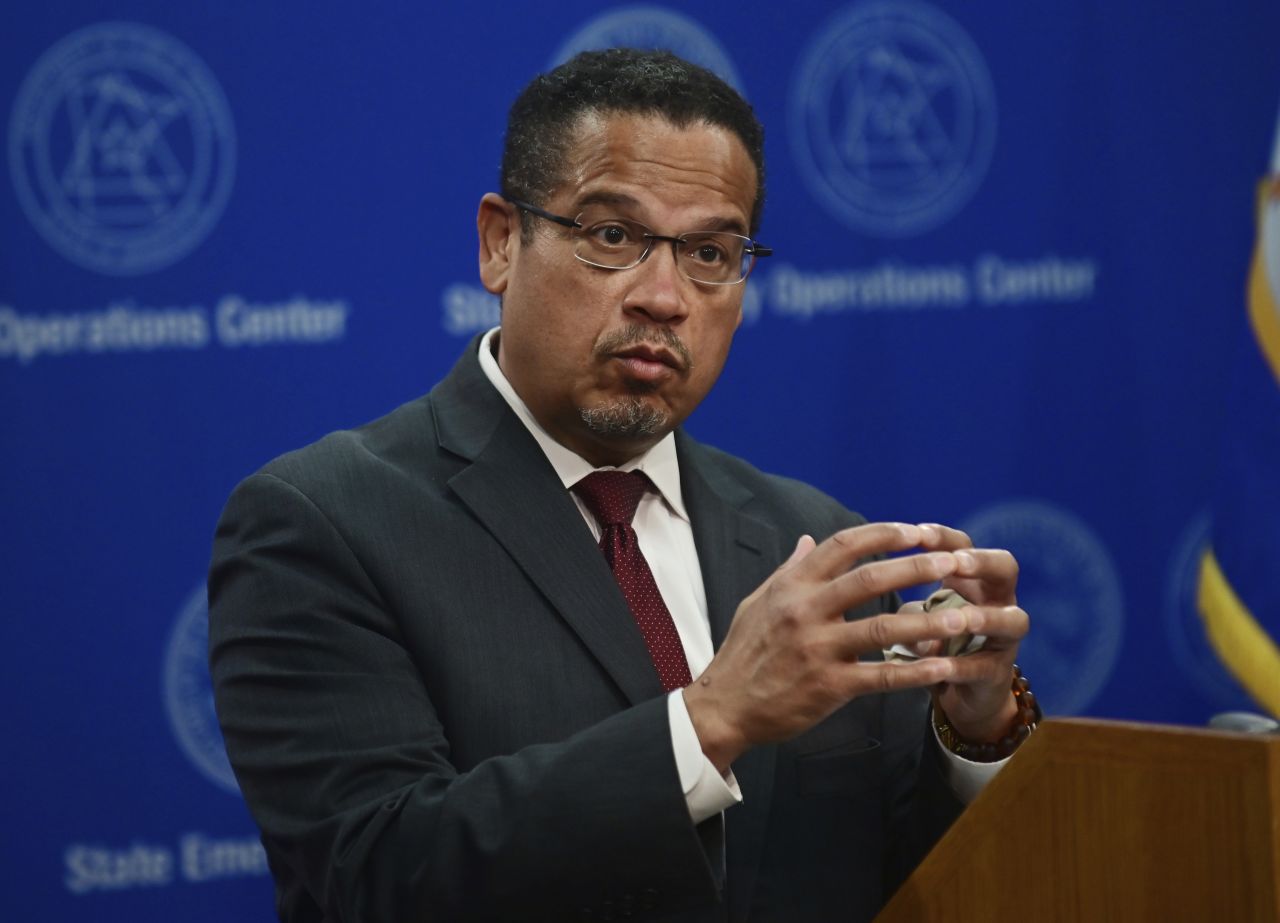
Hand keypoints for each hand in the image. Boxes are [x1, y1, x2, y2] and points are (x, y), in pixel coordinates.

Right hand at [683, 522, 984, 772]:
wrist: (724, 706)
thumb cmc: (743, 652)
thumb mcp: (758, 601)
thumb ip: (790, 570)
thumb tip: (810, 540)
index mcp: (791, 586)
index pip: (843, 546)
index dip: (884, 534)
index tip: (918, 530)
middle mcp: (804, 611)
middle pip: (869, 578)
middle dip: (916, 567)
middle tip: (954, 562)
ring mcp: (817, 649)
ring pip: (881, 628)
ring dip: (927, 620)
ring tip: (964, 616)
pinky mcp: (828, 686)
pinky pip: (880, 676)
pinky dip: (914, 671)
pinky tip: (943, 667)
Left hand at [914, 523, 1027, 743]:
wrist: (960, 691)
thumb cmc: (937, 640)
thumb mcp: (919, 617)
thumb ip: (910, 606)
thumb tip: (892, 607)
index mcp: (972, 580)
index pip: (964, 545)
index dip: (944, 537)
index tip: (918, 534)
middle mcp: (996, 601)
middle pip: (1005, 568)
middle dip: (982, 562)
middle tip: (956, 563)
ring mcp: (1003, 638)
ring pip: (1012, 620)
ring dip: (987, 618)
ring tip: (963, 619)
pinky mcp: (997, 673)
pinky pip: (985, 668)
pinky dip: (963, 667)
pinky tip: (943, 668)